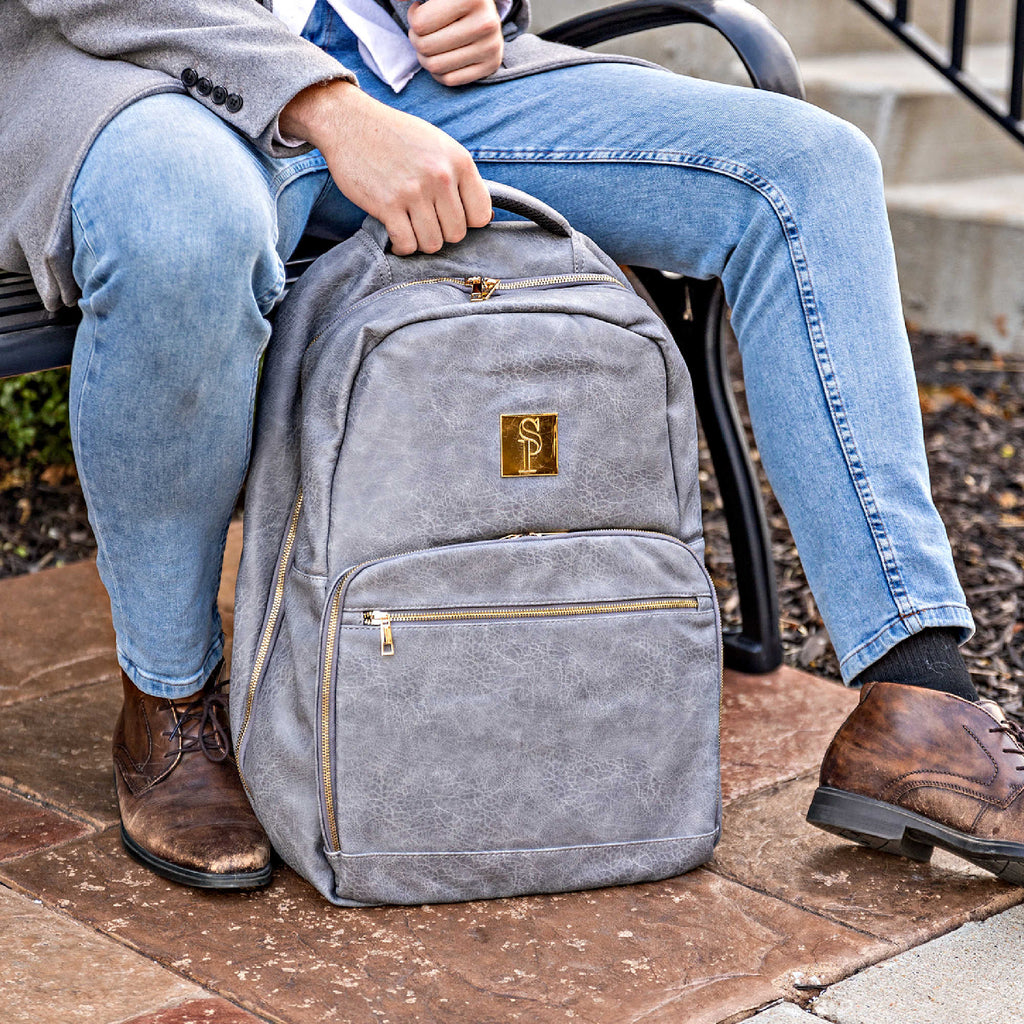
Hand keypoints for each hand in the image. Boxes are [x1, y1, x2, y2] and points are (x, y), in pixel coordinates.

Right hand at [281, 80, 491, 254]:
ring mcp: (414, 192)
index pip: (481, 215)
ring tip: (411, 228)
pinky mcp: (387, 205)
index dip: (467, 222)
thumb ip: (460, 176)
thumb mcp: (438, 144)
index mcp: (458, 160)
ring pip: (433, 243)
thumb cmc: (396, 135)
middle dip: (442, 233)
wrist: (350, 122)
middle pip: (456, 234)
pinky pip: (406, 244)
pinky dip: (402, 247)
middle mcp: (440, 177)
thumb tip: (483, 218)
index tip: (451, 217)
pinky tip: (396, 235)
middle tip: (426, 222)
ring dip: (421, 241)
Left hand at [408, 0, 503, 86]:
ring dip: (425, 57)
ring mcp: (491, 46)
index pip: (420, 24)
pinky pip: (449, 80)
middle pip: (425, 47)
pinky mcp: (492, 65)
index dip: (413, 18)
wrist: (485, 9)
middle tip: (423, 31)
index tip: (420, 9)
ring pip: (435, 67)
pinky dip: (439, 72)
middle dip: (417, 39)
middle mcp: (485, 22)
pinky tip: (442, 56)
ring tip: (430, 43)